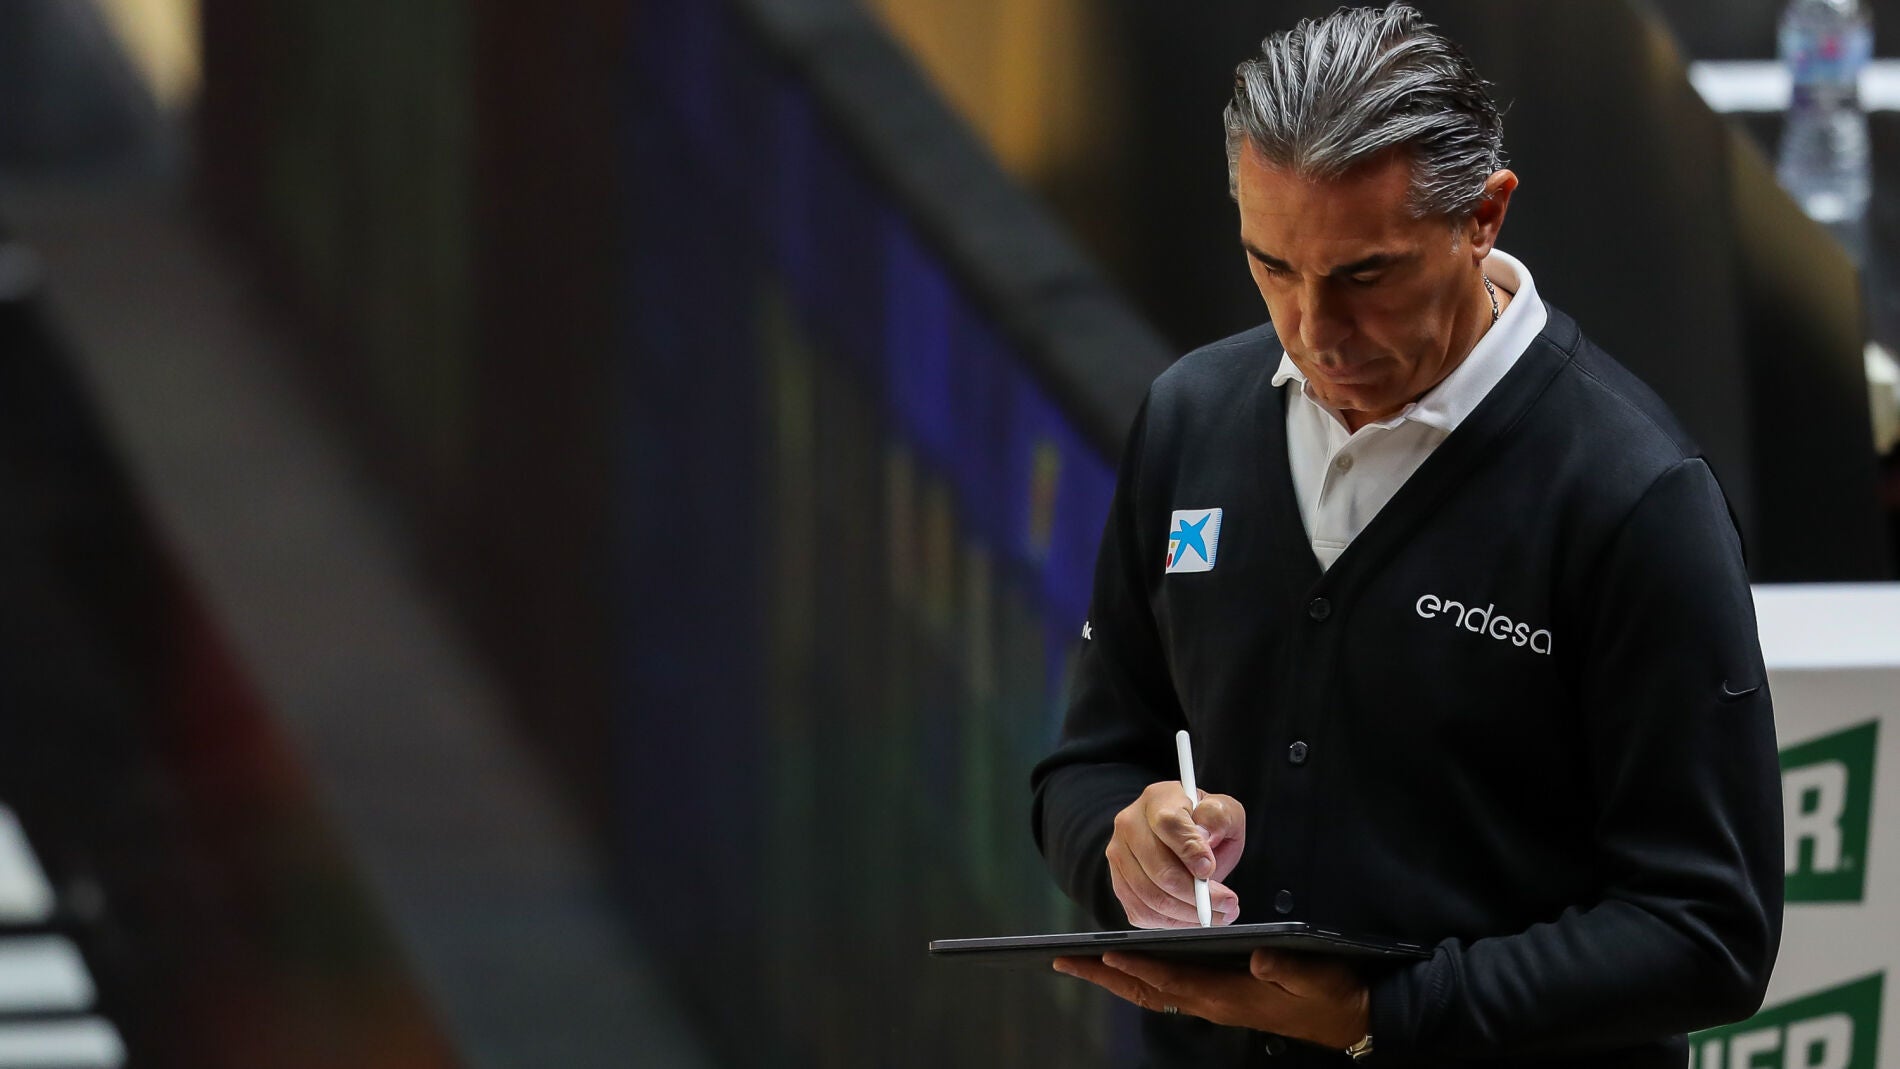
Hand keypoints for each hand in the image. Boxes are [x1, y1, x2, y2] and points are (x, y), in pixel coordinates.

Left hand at [1052, 949, 1369, 1048]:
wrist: (1348, 1017)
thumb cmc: (1329, 993)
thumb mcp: (1315, 977)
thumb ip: (1287, 969)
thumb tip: (1259, 959)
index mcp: (1229, 997)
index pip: (1174, 981)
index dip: (1141, 968)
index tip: (1107, 954)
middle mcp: (1213, 1003)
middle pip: (1148, 991)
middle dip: (1106, 977)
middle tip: (1066, 961)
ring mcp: (1213, 1002)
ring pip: (1153, 992)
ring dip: (1115, 978)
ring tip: (1081, 962)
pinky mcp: (1219, 997)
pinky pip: (1168, 989)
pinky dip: (1141, 977)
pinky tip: (1127, 964)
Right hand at [1106, 780, 1245, 926]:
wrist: (1182, 837)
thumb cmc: (1204, 824)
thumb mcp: (1224, 812)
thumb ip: (1219, 817)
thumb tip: (1205, 836)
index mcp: (1157, 799)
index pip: (1168, 824)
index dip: (1189, 850)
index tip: (1210, 869)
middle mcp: (1130, 825)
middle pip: (1159, 869)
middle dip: (1198, 894)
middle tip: (1228, 903)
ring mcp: (1119, 856)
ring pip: (1151, 897)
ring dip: (1189, 913)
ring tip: (1218, 914)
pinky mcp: (1120, 884)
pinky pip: (1142, 913)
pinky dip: (1172, 922)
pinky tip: (1193, 916)